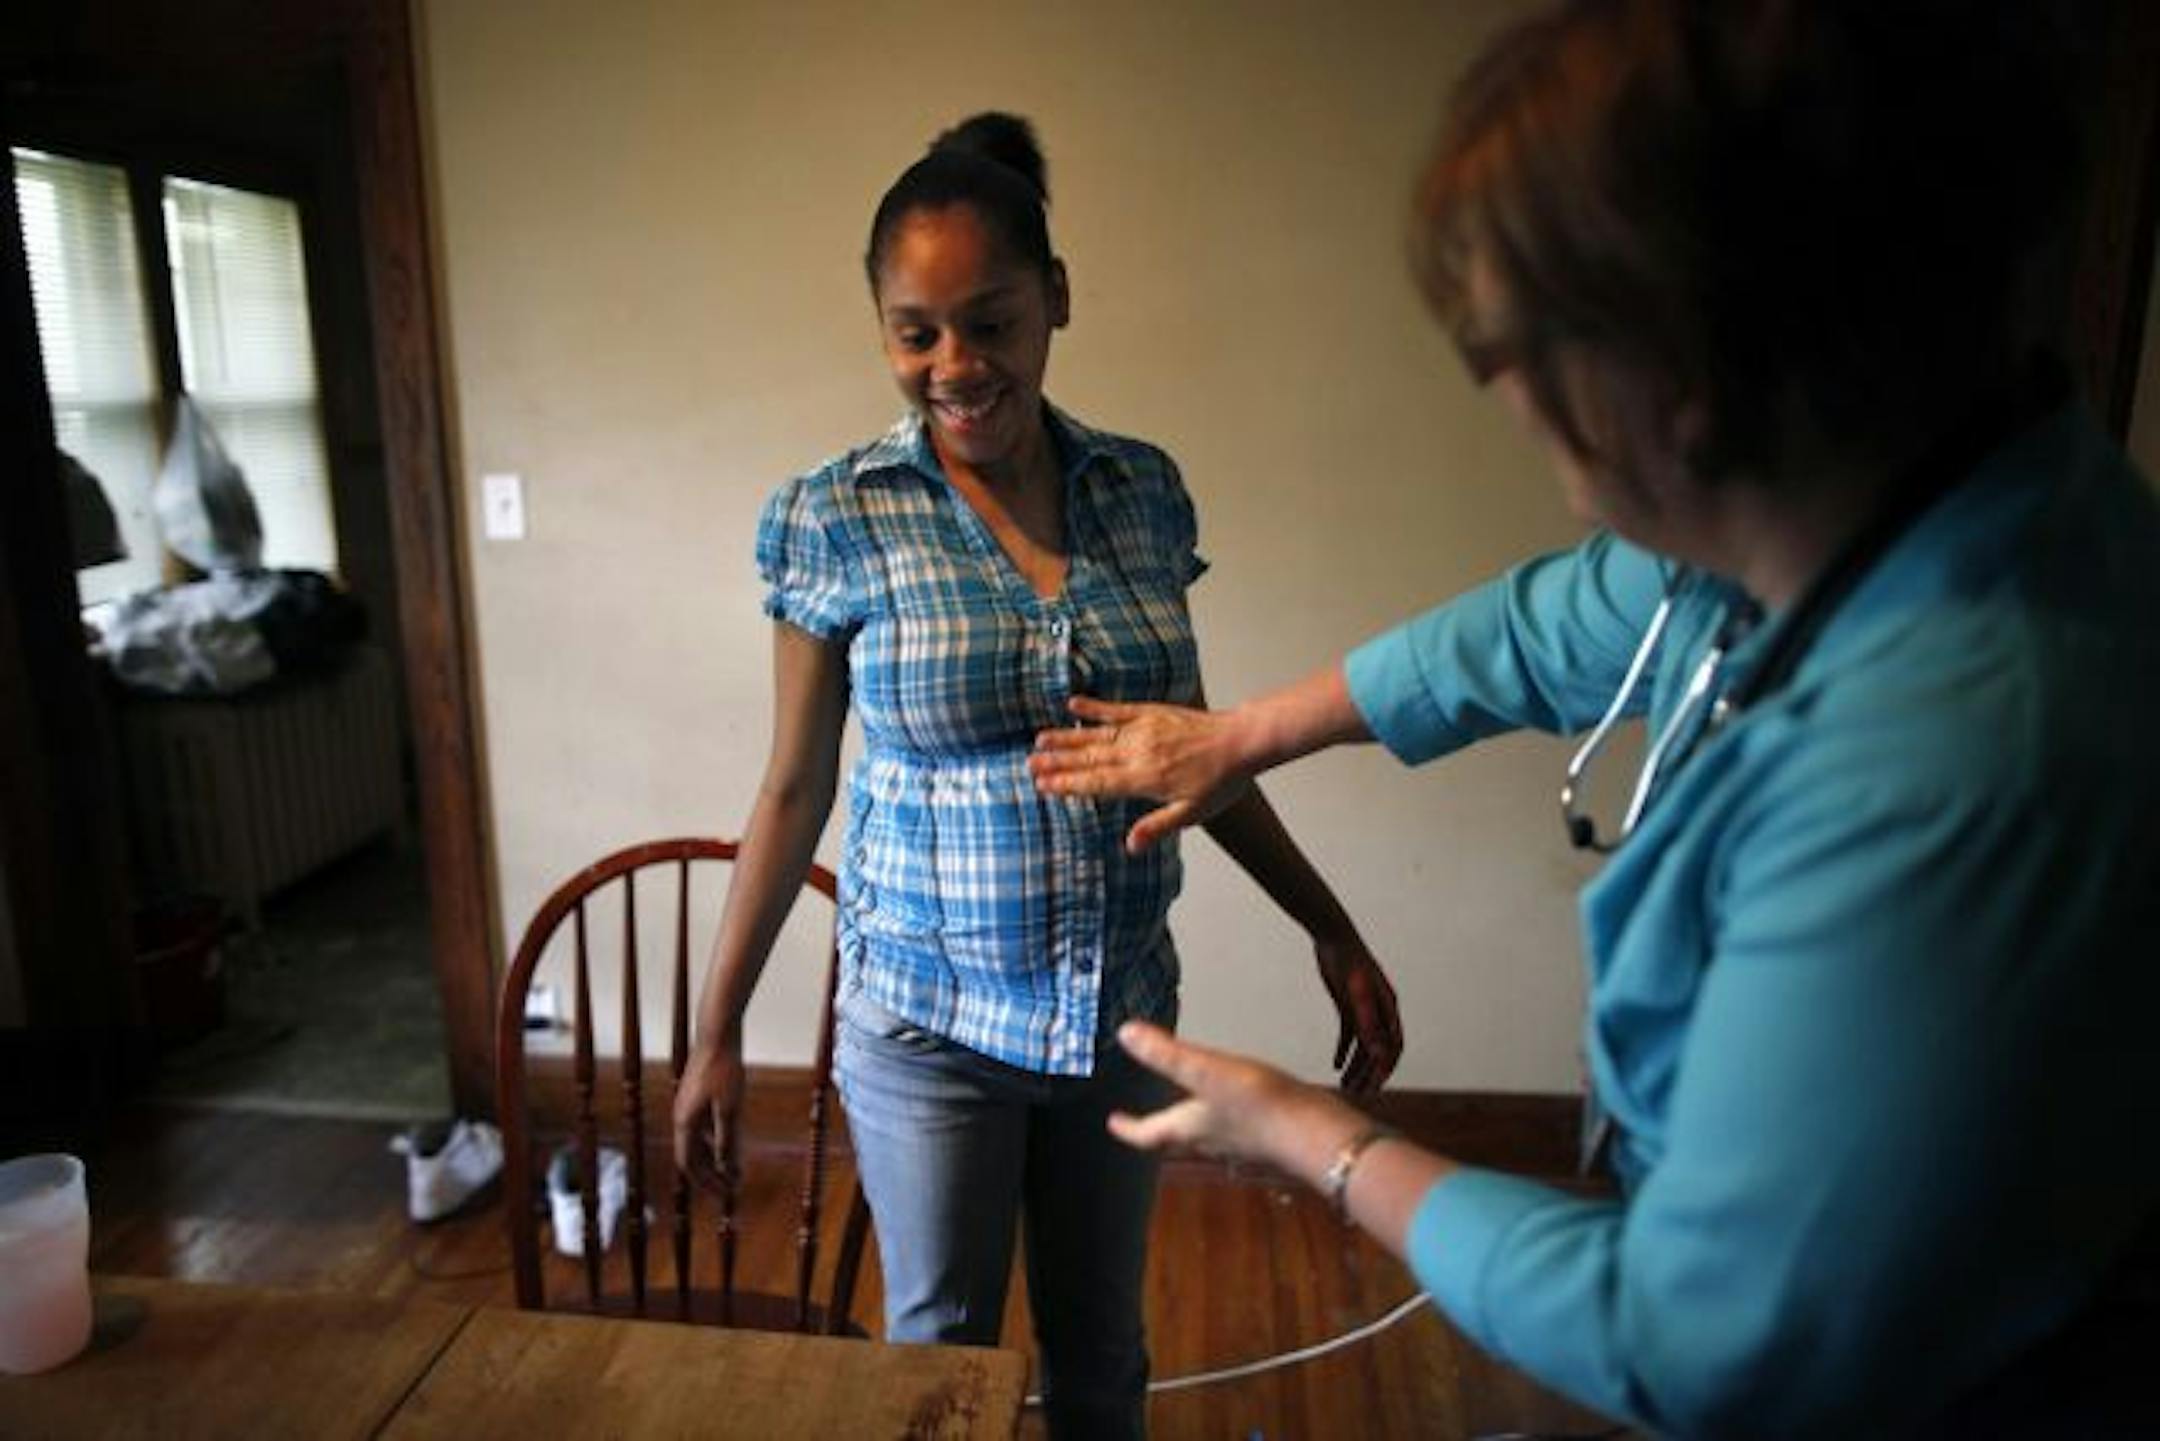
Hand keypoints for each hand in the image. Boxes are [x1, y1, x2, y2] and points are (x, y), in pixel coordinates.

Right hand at [671, 1034, 744, 1193]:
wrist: (717, 1034)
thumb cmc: (724, 1069)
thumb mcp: (730, 1108)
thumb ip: (727, 1140)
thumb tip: (728, 1169)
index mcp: (685, 1122)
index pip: (690, 1164)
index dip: (706, 1183)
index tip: (725, 1195)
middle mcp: (682, 1116)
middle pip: (692, 1156)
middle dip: (709, 1175)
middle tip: (729, 1189)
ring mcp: (688, 1105)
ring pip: (697, 1142)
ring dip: (713, 1159)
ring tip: (731, 1171)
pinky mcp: (696, 1095)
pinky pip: (703, 1127)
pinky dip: (715, 1141)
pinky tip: (730, 1143)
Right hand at [1028, 695, 1253, 850]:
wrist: (1241, 741)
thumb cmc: (1220, 781)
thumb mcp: (1192, 812)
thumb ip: (1158, 827)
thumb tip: (1129, 846)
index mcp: (1144, 779)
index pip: (1097, 784)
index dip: (1068, 785)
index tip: (1043, 785)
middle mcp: (1137, 753)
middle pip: (1090, 759)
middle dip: (1058, 763)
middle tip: (1029, 765)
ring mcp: (1142, 730)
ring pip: (1096, 734)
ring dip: (1067, 737)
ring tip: (1040, 740)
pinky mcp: (1151, 712)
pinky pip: (1117, 709)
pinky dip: (1094, 707)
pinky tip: (1073, 704)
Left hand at [1106, 1022, 1317, 1166]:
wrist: (1315, 1133)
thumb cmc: (1260, 1106)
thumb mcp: (1206, 1071)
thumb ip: (1167, 1054)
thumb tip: (1126, 1034)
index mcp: (1189, 1128)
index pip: (1149, 1133)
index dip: (1128, 1128)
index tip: (1114, 1123)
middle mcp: (1211, 1139)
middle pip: (1175, 1138)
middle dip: (1159, 1127)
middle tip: (1148, 1118)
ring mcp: (1240, 1140)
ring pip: (1205, 1135)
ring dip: (1191, 1123)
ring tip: (1188, 1107)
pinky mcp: (1266, 1135)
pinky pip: (1235, 1128)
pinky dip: (1225, 1117)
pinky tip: (1238, 1103)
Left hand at [1316, 931, 1401, 1095]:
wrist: (1332, 936)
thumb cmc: (1346, 962)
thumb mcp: (1356, 995)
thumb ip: (1367, 1024)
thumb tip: (1377, 1055)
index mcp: (1388, 1008)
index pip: (1394, 1046)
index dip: (1386, 1068)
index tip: (1375, 1087)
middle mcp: (1380, 1010)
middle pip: (1379, 1049)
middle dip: (1370, 1073)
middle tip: (1357, 1093)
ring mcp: (1364, 1008)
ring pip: (1364, 1045)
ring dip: (1356, 1066)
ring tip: (1345, 1085)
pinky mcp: (1349, 1004)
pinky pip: (1349, 1034)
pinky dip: (1344, 1050)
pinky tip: (1336, 1065)